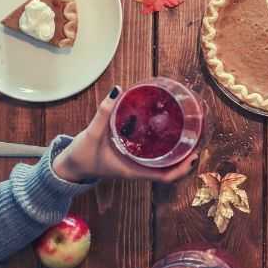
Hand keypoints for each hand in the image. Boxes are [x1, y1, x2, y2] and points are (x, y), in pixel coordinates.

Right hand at [52, 86, 197, 182]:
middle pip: (170, 169)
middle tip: (197, 139)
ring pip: (163, 163)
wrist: (70, 167)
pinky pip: (153, 156)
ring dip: (177, 153)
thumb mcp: (92, 134)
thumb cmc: (81, 155)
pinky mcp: (132, 158)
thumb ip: (104, 113)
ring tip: (189, 134)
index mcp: (133, 170)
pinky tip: (167, 132)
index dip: (183, 169)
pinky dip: (164, 147)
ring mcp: (136, 165)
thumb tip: (117, 90)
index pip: (165, 177)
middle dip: (186, 158)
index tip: (194, 155)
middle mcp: (139, 169)